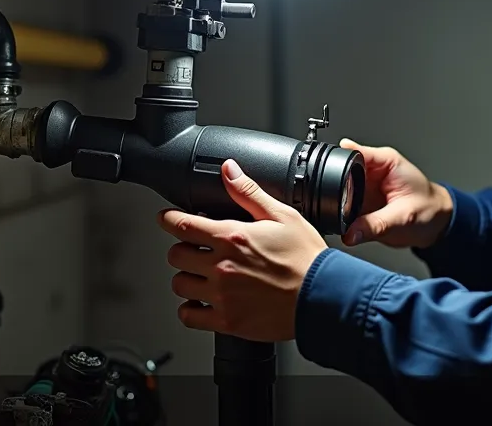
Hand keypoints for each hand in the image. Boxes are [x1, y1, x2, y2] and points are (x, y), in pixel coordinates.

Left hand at [156, 159, 328, 341]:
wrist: (324, 297)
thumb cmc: (308, 258)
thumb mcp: (282, 216)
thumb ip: (249, 193)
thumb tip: (229, 170)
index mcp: (232, 237)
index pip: (182, 225)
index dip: (169, 219)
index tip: (167, 218)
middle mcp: (222, 266)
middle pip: (176, 255)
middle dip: (183, 249)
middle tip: (195, 250)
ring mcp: (222, 296)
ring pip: (180, 284)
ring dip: (187, 278)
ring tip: (201, 276)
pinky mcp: (227, 321)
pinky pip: (189, 316)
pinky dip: (190, 309)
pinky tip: (202, 302)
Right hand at [338, 139, 452, 249]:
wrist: (435, 224)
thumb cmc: (428, 209)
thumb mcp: (403, 218)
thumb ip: (375, 225)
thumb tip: (349, 233)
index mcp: (385, 162)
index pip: (353, 154)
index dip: (338, 164)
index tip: (327, 179)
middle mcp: (371, 172)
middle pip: (339, 172)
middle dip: (333, 188)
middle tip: (338, 206)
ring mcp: (364, 187)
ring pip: (338, 191)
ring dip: (337, 204)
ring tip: (347, 217)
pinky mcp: (360, 203)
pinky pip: (342, 207)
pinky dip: (340, 215)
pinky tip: (348, 224)